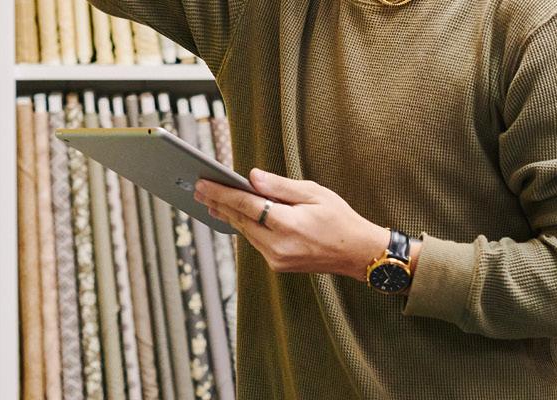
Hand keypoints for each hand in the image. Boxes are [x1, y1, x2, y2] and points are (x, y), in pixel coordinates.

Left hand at [192, 168, 389, 279]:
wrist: (358, 253)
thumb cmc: (340, 219)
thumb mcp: (315, 193)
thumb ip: (280, 186)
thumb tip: (251, 177)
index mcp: (288, 225)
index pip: (246, 205)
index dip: (222, 192)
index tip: (203, 182)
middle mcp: (279, 246)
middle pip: (240, 220)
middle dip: (218, 202)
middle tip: (198, 187)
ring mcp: (277, 259)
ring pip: (245, 232)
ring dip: (228, 215)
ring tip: (210, 199)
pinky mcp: (277, 264)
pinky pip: (255, 241)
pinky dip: (244, 226)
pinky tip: (234, 214)